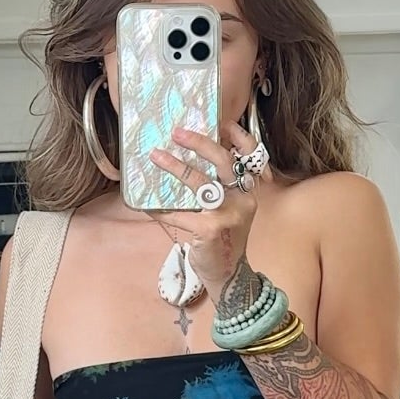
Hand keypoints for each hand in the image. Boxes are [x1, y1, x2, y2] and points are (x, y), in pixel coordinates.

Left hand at [148, 116, 265, 299]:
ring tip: (156, 156)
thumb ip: (218, 188)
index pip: (251, 157)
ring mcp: (228, 215)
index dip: (238, 137)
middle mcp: (243, 200)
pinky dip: (163, 209)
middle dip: (199, 143)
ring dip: (176, 167)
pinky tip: (149, 205)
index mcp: (248, 192)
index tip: (221, 123)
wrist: (228, 276)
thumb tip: (186, 161)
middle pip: (223, 162)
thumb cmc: (223, 240)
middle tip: (177, 133)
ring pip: (201, 183)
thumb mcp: (229, 210)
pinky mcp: (210, 230)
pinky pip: (181, 213)